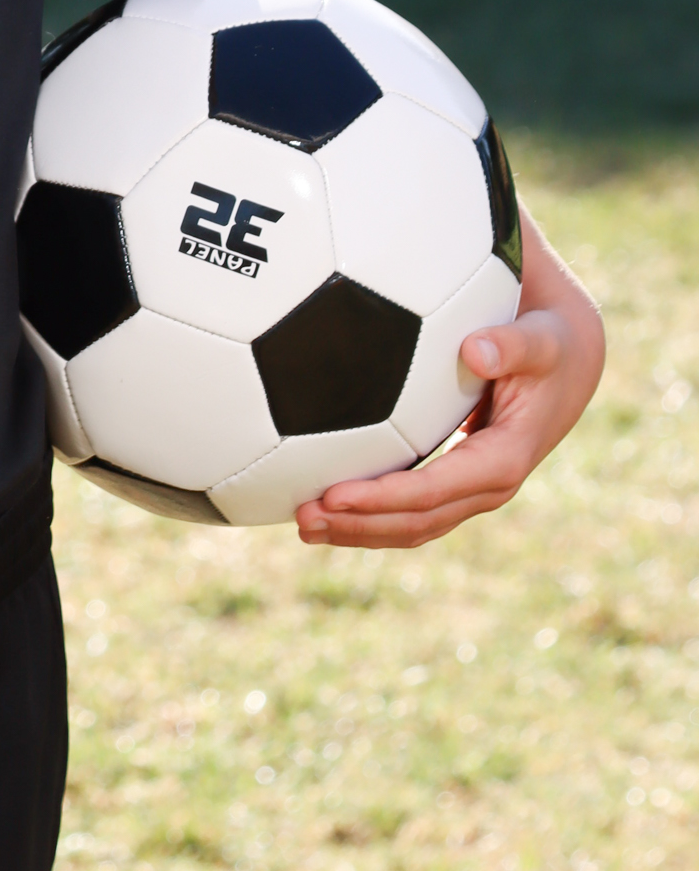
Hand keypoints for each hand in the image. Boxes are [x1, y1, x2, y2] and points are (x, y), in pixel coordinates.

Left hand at [296, 208, 603, 549]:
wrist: (567, 364)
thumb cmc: (549, 345)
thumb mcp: (540, 340)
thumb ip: (512, 344)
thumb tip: (475, 350)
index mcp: (504, 460)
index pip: (434, 490)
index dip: (383, 498)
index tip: (333, 495)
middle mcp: (488, 487)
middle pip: (417, 521)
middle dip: (360, 525)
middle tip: (303, 518)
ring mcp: (473, 491)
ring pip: (412, 526)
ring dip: (358, 530)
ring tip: (303, 525)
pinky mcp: (457, 483)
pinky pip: (411, 510)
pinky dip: (370, 515)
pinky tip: (326, 507)